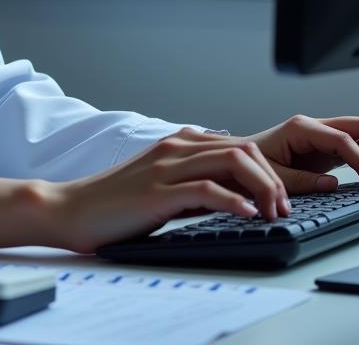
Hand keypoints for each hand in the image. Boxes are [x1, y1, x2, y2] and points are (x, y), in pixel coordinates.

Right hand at [48, 126, 290, 253]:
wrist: (72, 209)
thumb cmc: (115, 204)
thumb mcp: (164, 187)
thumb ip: (196, 184)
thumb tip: (237, 197)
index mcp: (177, 144)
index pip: (239, 145)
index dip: (270, 170)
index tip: (285, 198)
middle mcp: (174, 148)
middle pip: (243, 148)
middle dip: (275, 178)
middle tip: (285, 209)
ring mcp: (164, 167)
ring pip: (231, 160)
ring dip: (263, 188)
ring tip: (273, 213)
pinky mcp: (156, 192)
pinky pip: (206, 189)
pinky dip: (234, 200)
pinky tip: (248, 215)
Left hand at [247, 114, 358, 193]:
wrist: (240, 156)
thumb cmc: (251, 162)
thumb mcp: (272, 175)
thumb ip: (302, 181)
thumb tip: (333, 184)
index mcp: (300, 128)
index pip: (343, 138)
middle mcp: (314, 126)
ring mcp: (322, 135)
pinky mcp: (327, 147)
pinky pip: (356, 146)